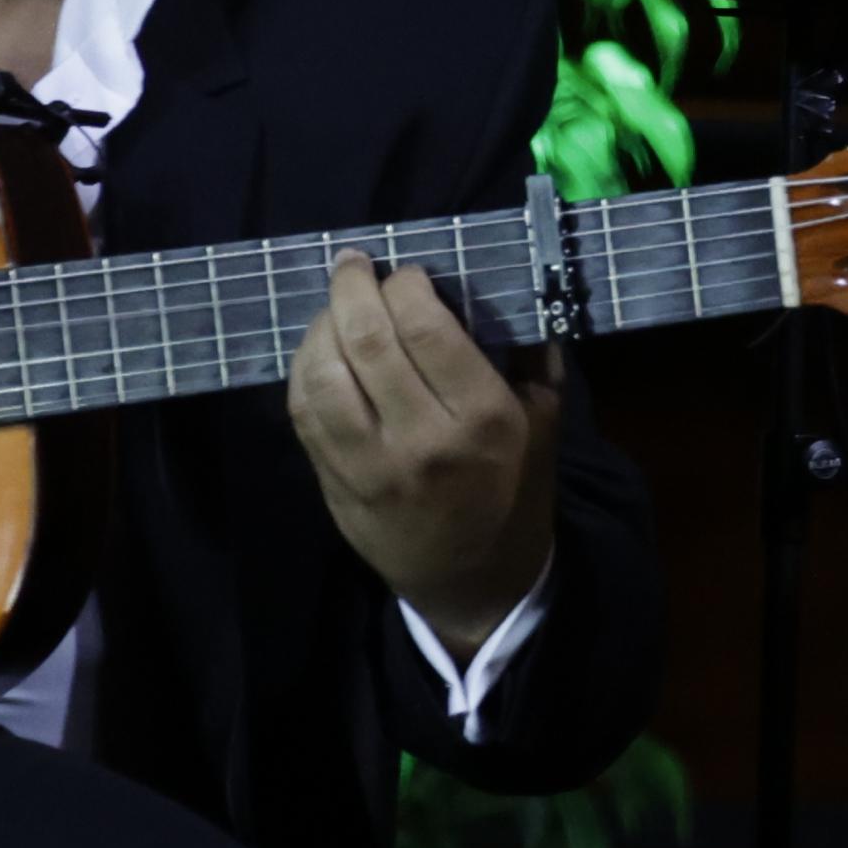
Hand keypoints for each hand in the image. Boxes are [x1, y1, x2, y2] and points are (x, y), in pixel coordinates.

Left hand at [291, 255, 556, 655]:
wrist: (473, 582)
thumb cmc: (515, 495)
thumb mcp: (544, 427)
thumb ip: (531, 359)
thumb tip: (507, 289)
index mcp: (484, 419)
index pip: (427, 328)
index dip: (406, 285)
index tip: (408, 274)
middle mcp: (423, 439)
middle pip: (368, 340)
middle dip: (354, 288)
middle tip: (355, 266)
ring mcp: (371, 465)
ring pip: (323, 372)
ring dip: (321, 323)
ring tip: (334, 302)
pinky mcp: (335, 483)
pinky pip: (303, 410)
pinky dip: (303, 367)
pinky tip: (318, 347)